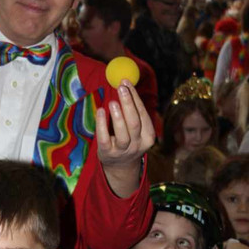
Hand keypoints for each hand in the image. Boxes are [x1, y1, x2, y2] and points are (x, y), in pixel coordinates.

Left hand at [96, 80, 155, 197]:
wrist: (120, 166)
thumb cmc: (128, 140)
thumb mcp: (136, 128)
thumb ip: (133, 110)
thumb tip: (125, 83)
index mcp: (148, 136)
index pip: (143, 114)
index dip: (135, 97)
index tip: (126, 82)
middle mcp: (138, 144)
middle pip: (135, 123)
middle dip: (128, 104)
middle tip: (121, 88)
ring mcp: (123, 150)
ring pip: (123, 134)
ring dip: (118, 117)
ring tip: (112, 102)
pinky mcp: (108, 153)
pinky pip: (105, 139)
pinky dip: (102, 125)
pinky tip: (100, 111)